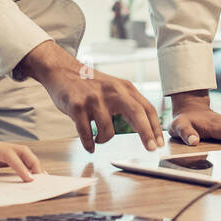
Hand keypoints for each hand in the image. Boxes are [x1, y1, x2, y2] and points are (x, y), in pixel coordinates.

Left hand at [0, 133, 43, 182]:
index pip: (7, 153)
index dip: (20, 165)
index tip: (28, 178)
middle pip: (18, 150)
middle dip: (32, 162)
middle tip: (42, 178)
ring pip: (15, 155)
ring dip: (28, 164)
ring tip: (38, 179)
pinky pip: (7, 163)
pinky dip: (18, 169)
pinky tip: (23, 178)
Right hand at [19, 40, 164, 151]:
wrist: (61, 71)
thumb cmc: (89, 85)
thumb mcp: (113, 88)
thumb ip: (128, 103)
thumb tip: (146, 128)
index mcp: (123, 87)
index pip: (146, 108)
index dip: (155, 127)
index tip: (158, 142)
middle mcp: (112, 91)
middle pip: (136, 113)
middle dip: (146, 133)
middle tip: (151, 149)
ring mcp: (94, 98)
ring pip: (108, 130)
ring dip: (104, 140)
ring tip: (98, 139)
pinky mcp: (77, 106)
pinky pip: (86, 134)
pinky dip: (89, 143)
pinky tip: (90, 145)